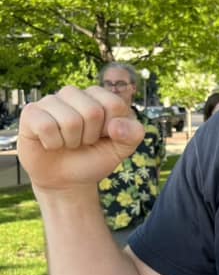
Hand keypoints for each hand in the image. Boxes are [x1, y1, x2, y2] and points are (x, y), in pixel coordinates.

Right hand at [17, 86, 144, 190]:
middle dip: (91, 137)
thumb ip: (133, 134)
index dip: (112, 130)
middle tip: (83, 142)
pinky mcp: (31, 113)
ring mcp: (51, 101)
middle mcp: (74, 93)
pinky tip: (51, 143)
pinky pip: (46, 125)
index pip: (114, 105)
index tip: (104, 137)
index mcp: (98, 96)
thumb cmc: (93, 159)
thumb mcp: (121, 150)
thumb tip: (116, 126)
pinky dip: (53, 143)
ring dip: (71, 142)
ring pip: (70, 120)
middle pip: (93, 112)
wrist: (65, 181)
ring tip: (67, 143)